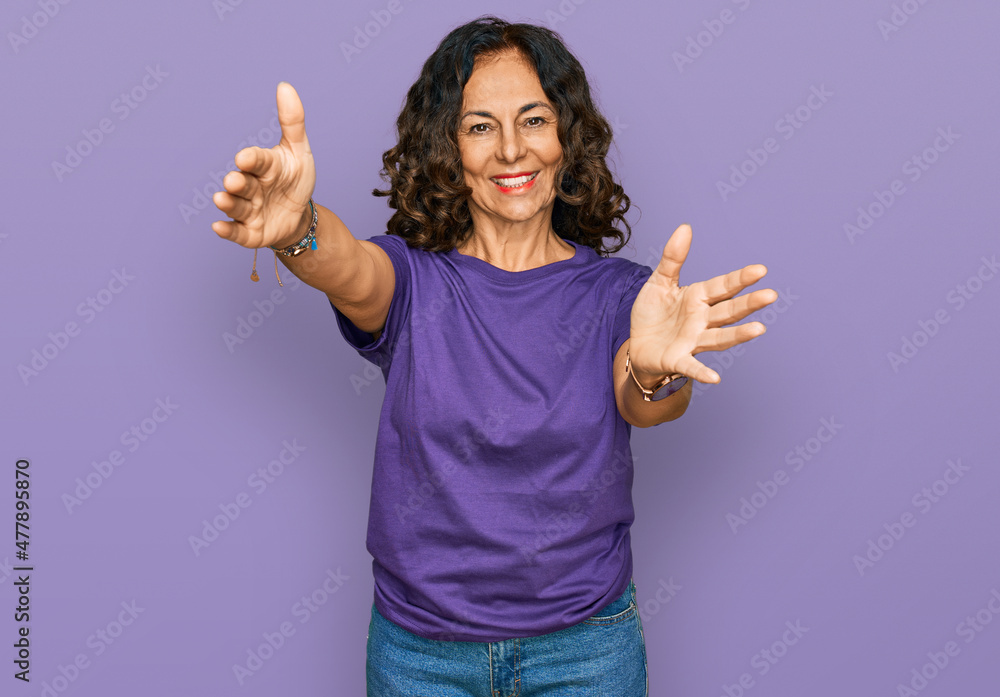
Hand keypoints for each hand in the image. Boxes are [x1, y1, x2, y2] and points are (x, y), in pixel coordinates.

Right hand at [211, 82, 315, 248]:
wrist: (299, 214)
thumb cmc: (294, 179)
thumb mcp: (298, 151)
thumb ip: (292, 121)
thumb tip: (285, 86)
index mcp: (263, 166)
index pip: (257, 161)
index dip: (252, 160)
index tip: (246, 158)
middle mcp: (251, 187)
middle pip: (243, 184)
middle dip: (238, 182)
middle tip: (234, 180)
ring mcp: (249, 210)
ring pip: (236, 207)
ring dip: (229, 204)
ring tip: (222, 198)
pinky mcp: (250, 232)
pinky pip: (237, 232)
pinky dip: (228, 230)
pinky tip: (218, 227)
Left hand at [628, 223, 777, 384]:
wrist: (638, 346)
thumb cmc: (653, 314)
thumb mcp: (659, 282)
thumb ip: (673, 258)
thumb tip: (685, 227)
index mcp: (698, 298)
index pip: (723, 287)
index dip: (740, 279)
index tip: (761, 270)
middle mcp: (701, 320)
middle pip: (728, 311)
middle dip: (748, 304)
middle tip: (771, 295)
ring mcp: (692, 341)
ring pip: (719, 338)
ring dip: (738, 335)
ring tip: (759, 329)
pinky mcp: (678, 360)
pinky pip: (691, 366)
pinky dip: (702, 372)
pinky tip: (715, 378)